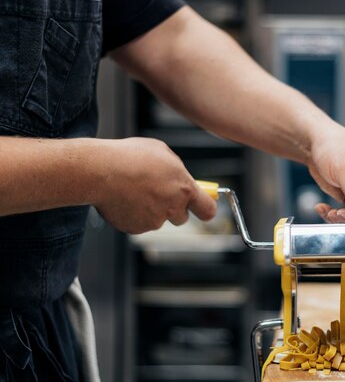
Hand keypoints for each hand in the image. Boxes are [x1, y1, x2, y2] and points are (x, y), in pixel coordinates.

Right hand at [92, 138, 215, 233]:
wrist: (100, 171)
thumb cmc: (130, 157)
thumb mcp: (162, 152)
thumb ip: (176, 168)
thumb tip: (179, 176)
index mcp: (184, 188)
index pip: (207, 209)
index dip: (206, 209)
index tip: (203, 207)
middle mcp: (173, 207)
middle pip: (182, 217)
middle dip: (174, 208)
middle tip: (158, 193)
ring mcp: (154, 221)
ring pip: (158, 219)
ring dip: (151, 209)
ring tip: (134, 189)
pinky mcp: (136, 228)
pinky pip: (140, 223)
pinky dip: (134, 215)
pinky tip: (124, 198)